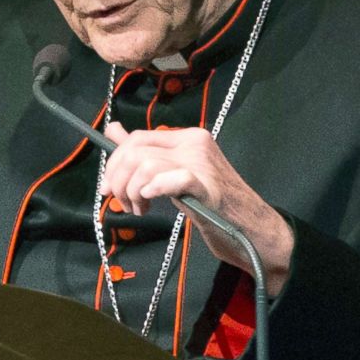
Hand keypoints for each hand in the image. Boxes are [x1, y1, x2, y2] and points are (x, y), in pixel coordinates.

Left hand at [99, 122, 293, 295]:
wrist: (251, 228)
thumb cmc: (212, 204)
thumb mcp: (174, 173)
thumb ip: (145, 152)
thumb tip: (113, 130)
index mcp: (187, 137)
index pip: (137, 138)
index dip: (115, 163)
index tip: (108, 187)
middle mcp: (195, 143)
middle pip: (136, 150)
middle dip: (118, 179)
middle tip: (122, 202)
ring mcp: (203, 164)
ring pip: (146, 164)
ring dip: (132, 191)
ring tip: (140, 208)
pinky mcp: (208, 187)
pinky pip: (173, 178)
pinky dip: (154, 188)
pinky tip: (151, 200)